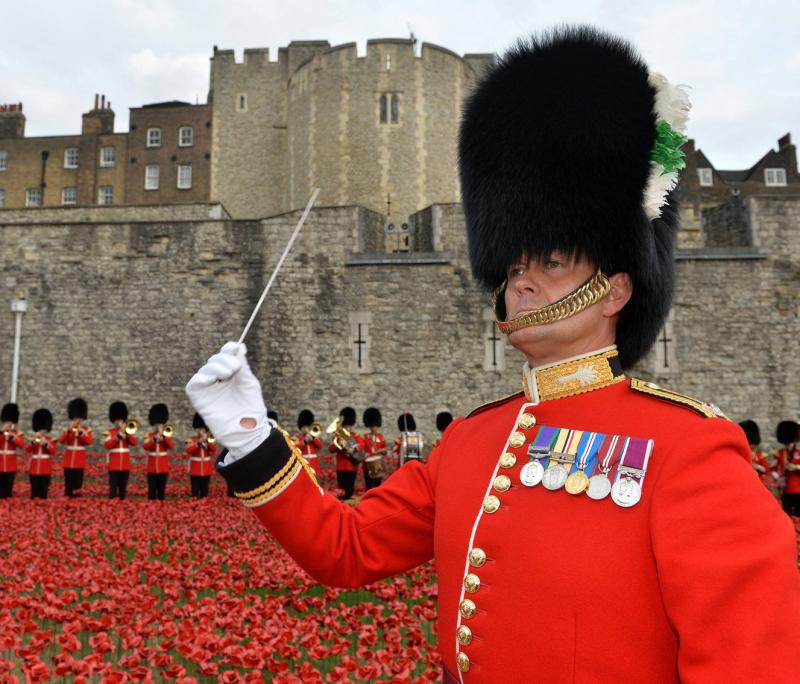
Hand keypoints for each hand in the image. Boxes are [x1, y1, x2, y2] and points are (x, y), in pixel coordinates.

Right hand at [185, 342, 270, 457]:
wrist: (247, 430)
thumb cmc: (251, 408)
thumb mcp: (248, 383)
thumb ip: (243, 366)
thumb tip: (239, 345)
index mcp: (231, 374)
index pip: (225, 356)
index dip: (228, 349)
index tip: (235, 347)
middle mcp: (218, 380)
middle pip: (214, 360)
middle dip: (224, 359)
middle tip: (235, 368)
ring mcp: (208, 389)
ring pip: (204, 369)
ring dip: (216, 368)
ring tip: (228, 374)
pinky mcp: (199, 399)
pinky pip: (193, 384)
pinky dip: (200, 378)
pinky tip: (212, 380)